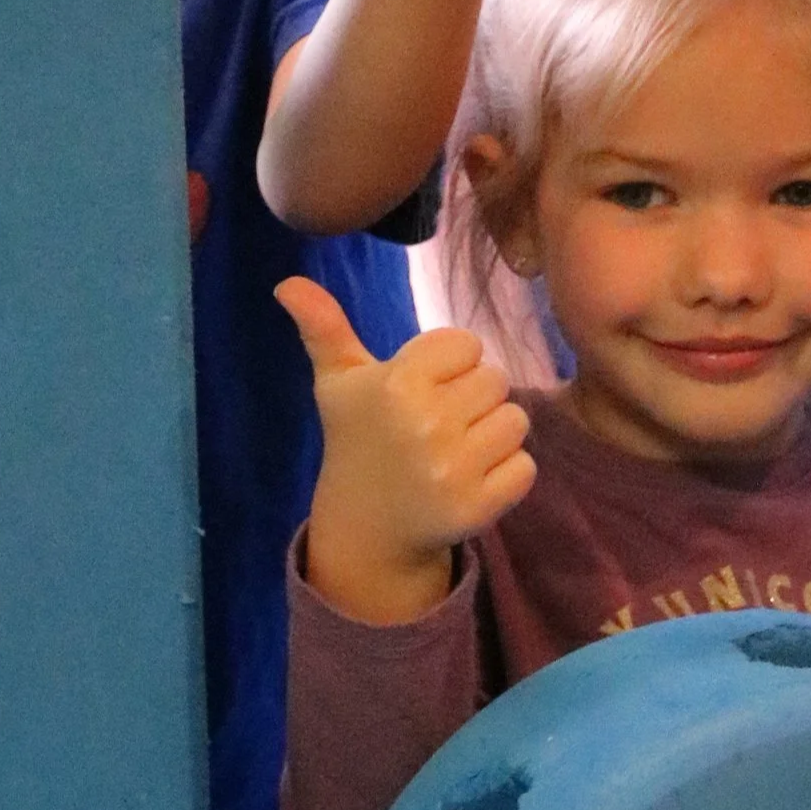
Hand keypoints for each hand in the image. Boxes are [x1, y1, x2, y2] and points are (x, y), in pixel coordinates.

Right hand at [277, 276, 534, 624]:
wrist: (365, 526)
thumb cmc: (357, 438)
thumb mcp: (337, 381)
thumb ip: (322, 326)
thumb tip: (286, 282)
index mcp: (397, 385)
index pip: (466, 344)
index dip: (449, 362)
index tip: (424, 385)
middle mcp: (426, 425)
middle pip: (495, 379)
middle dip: (473, 395)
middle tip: (441, 419)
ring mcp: (454, 470)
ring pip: (515, 420)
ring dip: (493, 432)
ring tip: (458, 446)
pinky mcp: (478, 508)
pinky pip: (524, 467)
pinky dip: (506, 471)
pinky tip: (472, 476)